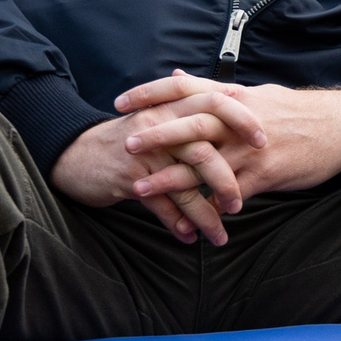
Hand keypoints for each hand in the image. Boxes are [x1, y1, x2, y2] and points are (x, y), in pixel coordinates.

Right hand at [51, 87, 270, 245]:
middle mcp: (161, 125)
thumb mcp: (161, 125)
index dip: (242, 119)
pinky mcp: (129, 176)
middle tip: (240, 204)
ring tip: (219, 235)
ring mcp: (145, 151)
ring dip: (204, 213)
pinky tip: (188, 237)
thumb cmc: (128, 142)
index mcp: (174, 107)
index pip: (216, 103)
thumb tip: (235, 130)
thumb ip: (195, 124)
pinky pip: (160, 203)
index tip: (264, 142)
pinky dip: (176, 222)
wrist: (76, 155)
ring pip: (184, 183)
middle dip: (227, 180)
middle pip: (204, 148)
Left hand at [113, 72, 340, 205]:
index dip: (151, 93)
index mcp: (235, 97)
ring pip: (204, 164)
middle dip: (156, 135)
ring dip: (170, 178)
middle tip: (126, 145)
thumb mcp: (257, 93)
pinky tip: (186, 218)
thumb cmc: (297, 113)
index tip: (121, 102)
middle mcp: (240, 120)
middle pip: (191, 123)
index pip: (185, 87)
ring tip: (141, 189)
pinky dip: (207, 206)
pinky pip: (230, 193)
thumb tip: (179, 76)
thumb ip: (215, 90)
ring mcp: (252, 149)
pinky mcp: (266, 175)